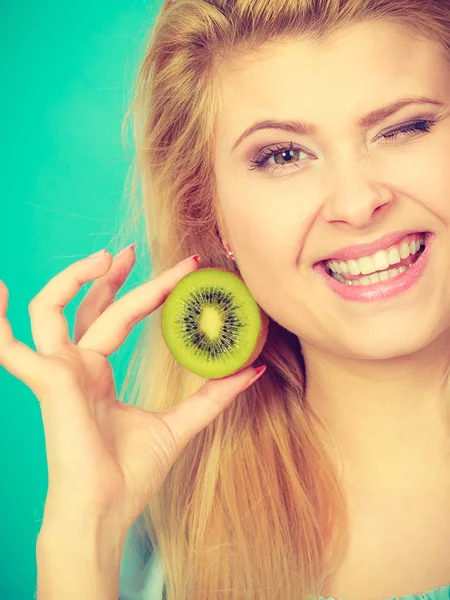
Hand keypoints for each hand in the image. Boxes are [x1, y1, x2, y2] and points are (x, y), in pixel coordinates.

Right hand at [0, 247, 264, 533]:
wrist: (104, 511)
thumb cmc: (130, 475)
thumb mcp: (180, 424)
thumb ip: (214, 396)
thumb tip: (253, 369)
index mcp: (98, 374)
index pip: (116, 318)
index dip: (144, 291)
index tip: (181, 270)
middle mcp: (76, 367)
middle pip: (89, 306)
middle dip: (113, 276)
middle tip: (136, 249)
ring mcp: (58, 371)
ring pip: (50, 309)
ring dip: (71, 279)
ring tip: (105, 258)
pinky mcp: (47, 381)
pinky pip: (11, 346)